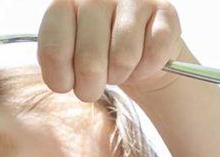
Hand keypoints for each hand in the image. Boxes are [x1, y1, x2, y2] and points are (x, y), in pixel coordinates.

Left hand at [37, 0, 185, 101]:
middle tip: (93, 86)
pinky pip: (153, 54)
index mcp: (65, 3)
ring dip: (120, 75)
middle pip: (88, 60)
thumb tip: (62, 79)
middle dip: (90, 86)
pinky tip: (141, 61)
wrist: (137, 49)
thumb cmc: (96, 53)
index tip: (66, 85)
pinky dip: (146, 69)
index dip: (59, 78)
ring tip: (118, 68)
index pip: (54, 48)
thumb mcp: (68, 57)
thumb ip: (58, 62)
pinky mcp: (165, 10)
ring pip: (123, 58)